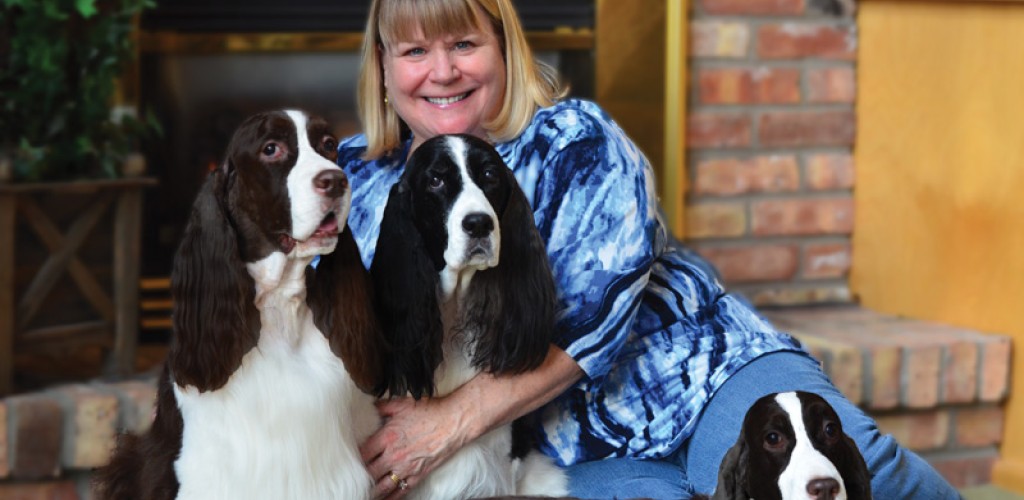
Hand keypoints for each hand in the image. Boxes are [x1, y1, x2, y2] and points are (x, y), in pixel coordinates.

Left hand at [360, 396, 474, 498]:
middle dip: (360, 477)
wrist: (454, 421)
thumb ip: (382, 406)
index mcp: (387, 437)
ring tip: (364, 494)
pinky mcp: (419, 475)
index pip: (362, 453)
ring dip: (372, 491)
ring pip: (383, 486)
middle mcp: (394, 455)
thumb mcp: (402, 403)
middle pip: (369, 472)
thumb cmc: (430, 410)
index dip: (353, 458)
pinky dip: (391, 498)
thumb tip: (369, 405)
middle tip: (351, 481)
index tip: (347, 461)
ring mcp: (406, 467)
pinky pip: (401, 491)